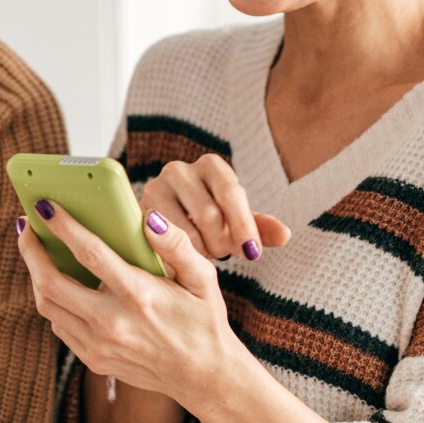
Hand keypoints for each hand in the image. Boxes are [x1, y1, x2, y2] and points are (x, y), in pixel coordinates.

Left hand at [16, 199, 248, 407]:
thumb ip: (177, 245)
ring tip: (35, 250)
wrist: (204, 377)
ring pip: (48, 305)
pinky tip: (55, 282)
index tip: (44, 205)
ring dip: (35, 274)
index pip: (89, 253)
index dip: (63, 226)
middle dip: (32, 249)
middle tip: (26, 225)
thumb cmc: (204, 320)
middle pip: (51, 282)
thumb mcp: (203, 278)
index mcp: (139, 295)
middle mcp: (112, 322)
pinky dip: (52, 301)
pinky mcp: (94, 359)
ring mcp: (99, 345)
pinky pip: (59, 325)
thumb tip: (148, 218)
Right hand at [140, 155, 290, 260]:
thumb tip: (285, 235)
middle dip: (221, 242)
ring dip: (200, 250)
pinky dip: (178, 252)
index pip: (232, 193)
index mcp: (211, 165)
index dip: (244, 226)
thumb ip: (260, 228)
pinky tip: (184, 256)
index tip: (252, 254)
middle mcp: (180, 169)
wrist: (166, 226)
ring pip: (184, 229)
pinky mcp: (138, 209)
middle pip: (208, 214)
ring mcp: (155, 187)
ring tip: (204, 252)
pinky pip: (163, 240)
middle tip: (222, 254)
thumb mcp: (237, 224)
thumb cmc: (210, 223)